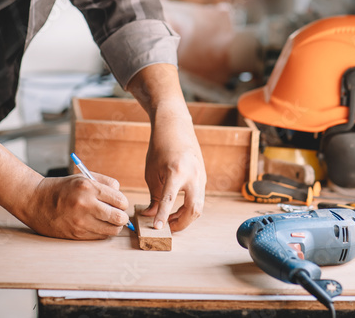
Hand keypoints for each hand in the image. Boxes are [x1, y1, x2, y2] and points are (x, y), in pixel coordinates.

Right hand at [23, 173, 132, 239]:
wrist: (35, 201)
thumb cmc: (61, 188)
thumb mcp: (83, 177)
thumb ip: (105, 183)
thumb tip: (120, 195)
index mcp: (89, 187)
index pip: (120, 200)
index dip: (122, 203)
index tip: (118, 203)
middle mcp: (86, 205)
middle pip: (119, 218)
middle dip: (122, 217)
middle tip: (117, 214)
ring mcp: (81, 222)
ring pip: (112, 230)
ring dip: (113, 226)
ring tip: (107, 220)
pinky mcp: (76, 234)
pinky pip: (100, 237)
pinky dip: (102, 232)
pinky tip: (95, 225)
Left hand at [139, 104, 205, 232]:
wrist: (175, 126)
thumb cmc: (160, 147)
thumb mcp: (152, 172)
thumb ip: (154, 196)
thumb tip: (151, 215)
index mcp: (176, 171)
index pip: (169, 200)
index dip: (162, 216)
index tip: (157, 228)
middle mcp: (193, 175)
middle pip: (194, 209)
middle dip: (181, 223)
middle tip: (167, 228)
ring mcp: (201, 176)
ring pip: (199, 206)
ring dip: (186, 217)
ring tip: (170, 220)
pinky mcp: (203, 177)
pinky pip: (199, 197)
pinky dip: (189, 207)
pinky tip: (177, 209)